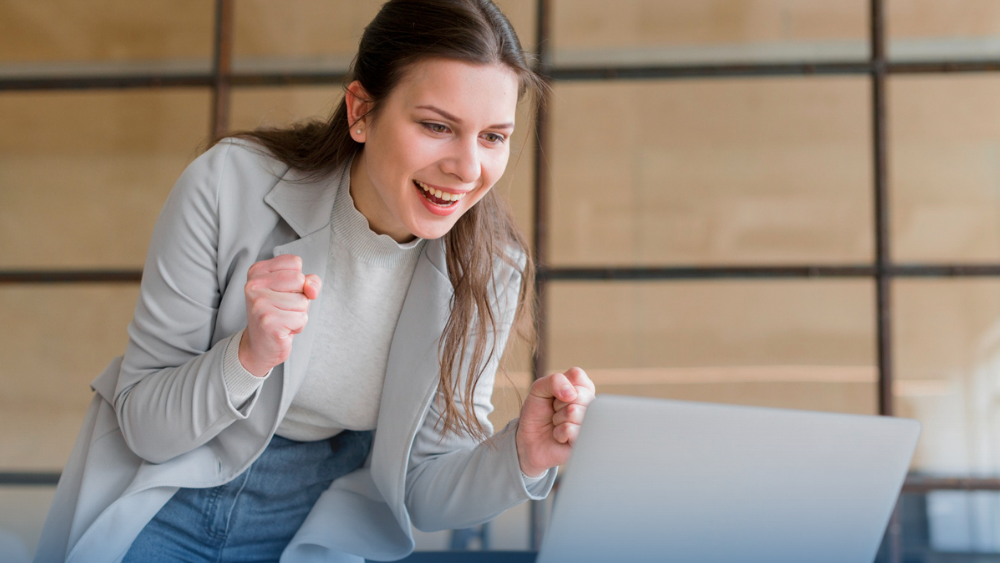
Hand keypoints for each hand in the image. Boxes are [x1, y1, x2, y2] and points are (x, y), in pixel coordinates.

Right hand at [239, 254, 320, 375]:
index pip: (295, 262)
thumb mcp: (295, 291)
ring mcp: (259, 303)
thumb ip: (310, 281)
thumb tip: (311, 289)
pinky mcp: (268, 322)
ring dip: (299, 313)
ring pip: (303, 301)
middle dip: (300, 297)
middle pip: (300, 280)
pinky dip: (298, 326)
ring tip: (283, 319)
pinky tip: (283, 329)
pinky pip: (301, 318)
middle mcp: (254, 285)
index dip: (298, 280)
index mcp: (257, 271)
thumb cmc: (279, 313)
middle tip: (283, 308)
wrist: (260, 345)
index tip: (282, 293)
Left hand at [515, 367, 595, 477]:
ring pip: (574, 411)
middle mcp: (592, 406)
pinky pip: (570, 429)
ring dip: (558, 419)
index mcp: (584, 390)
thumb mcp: (539, 389)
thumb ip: (554, 380)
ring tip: (558, 425)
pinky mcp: (587, 442)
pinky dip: (558, 433)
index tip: (555, 396)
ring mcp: (592, 424)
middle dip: (558, 404)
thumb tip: (571, 393)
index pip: (577, 375)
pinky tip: (561, 438)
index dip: (559, 385)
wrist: (529, 441)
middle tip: (555, 412)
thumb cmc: (538, 414)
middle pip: (578, 394)